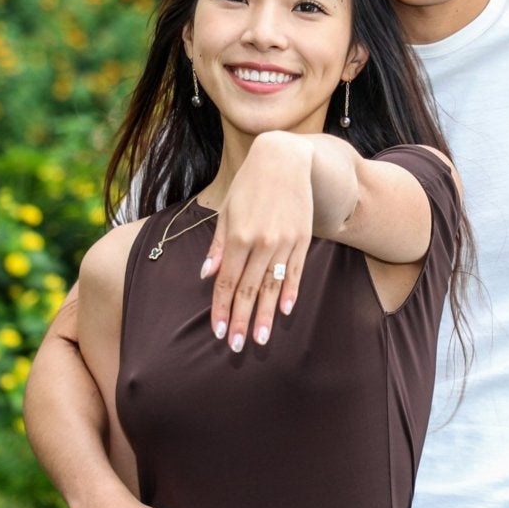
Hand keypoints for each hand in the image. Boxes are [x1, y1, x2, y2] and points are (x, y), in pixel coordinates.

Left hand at [204, 132, 312, 349]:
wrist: (285, 160)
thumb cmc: (249, 185)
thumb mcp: (226, 211)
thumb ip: (218, 246)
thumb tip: (206, 275)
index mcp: (237, 236)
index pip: (227, 282)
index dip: (222, 308)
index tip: (219, 331)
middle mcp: (260, 242)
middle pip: (248, 290)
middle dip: (241, 320)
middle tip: (237, 347)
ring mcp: (283, 242)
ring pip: (271, 286)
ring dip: (264, 315)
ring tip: (260, 339)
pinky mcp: (301, 239)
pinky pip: (294, 272)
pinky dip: (289, 292)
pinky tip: (284, 311)